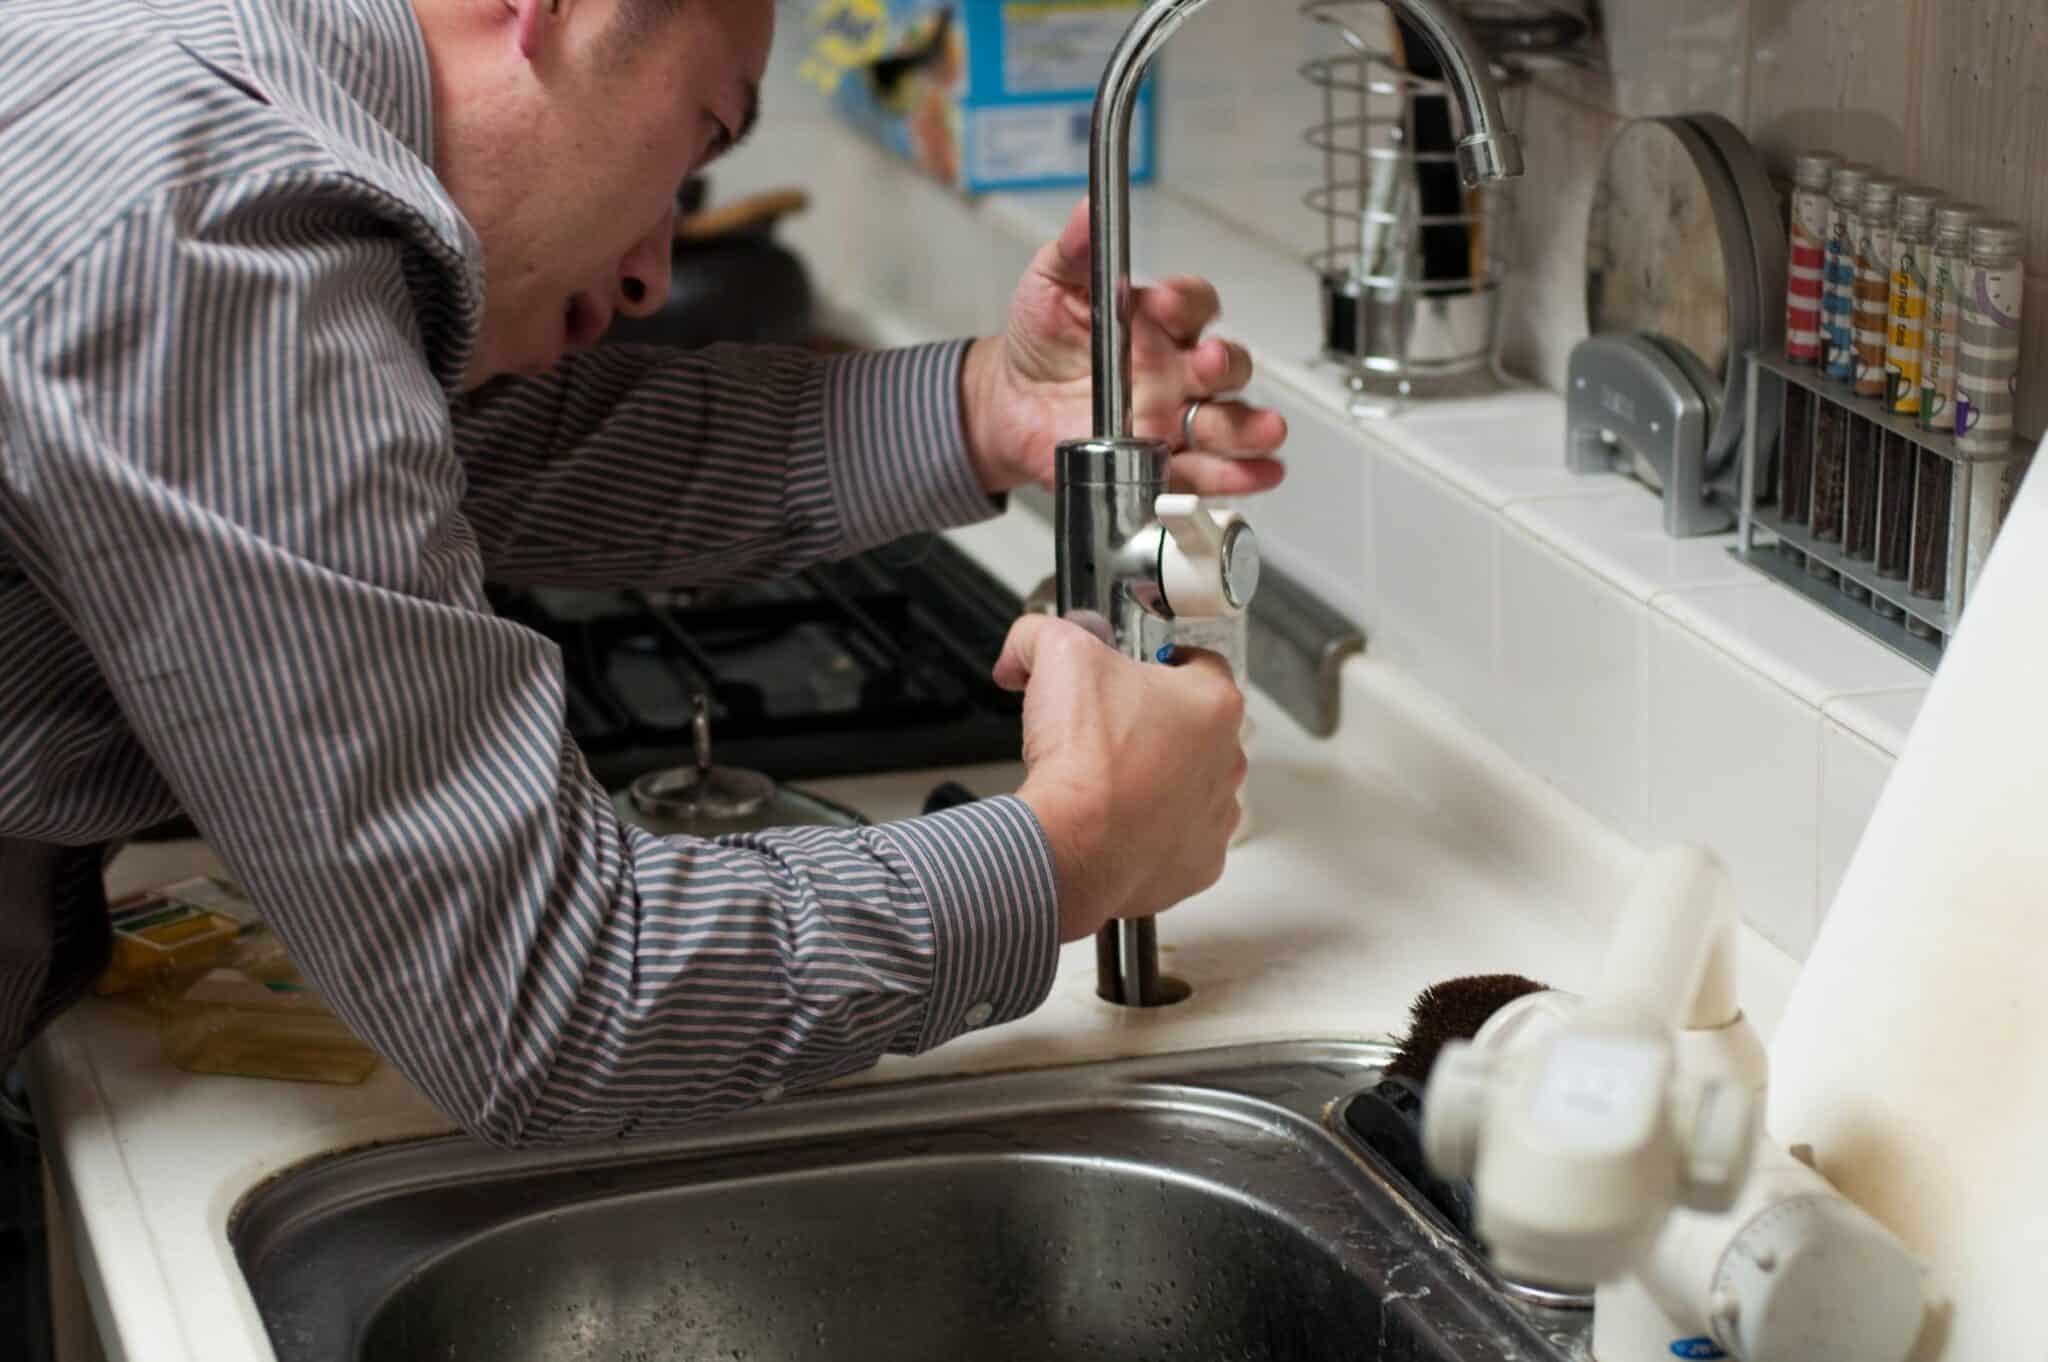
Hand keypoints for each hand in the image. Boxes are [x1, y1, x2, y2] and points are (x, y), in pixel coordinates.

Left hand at [961, 199, 1288, 498]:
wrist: (1009, 405)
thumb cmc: (1041, 341)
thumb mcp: (1051, 284)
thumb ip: (1075, 249)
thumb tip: (1089, 209)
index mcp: (1157, 323)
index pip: (1193, 305)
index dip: (1184, 303)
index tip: (1158, 303)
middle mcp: (1177, 370)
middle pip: (1226, 366)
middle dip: (1224, 365)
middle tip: (1204, 366)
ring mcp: (1175, 418)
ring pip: (1229, 421)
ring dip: (1249, 427)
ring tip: (1262, 431)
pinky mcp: (1164, 463)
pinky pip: (1208, 472)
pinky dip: (1238, 476)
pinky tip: (1256, 473)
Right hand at [995, 615, 1245, 941]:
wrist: (1072, 845)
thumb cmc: (1084, 758)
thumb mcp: (1056, 656)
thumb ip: (1041, 635)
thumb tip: (1024, 648)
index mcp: (1213, 704)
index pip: (1201, 664)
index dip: (1162, 662)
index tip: (1135, 672)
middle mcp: (1227, 761)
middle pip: (1195, 728)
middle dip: (1154, 725)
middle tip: (1108, 729)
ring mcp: (1216, 817)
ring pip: (1190, 786)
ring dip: (1157, 781)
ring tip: (1107, 782)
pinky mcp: (1198, 865)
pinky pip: (1178, 840)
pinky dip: (1150, 833)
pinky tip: (1114, 824)